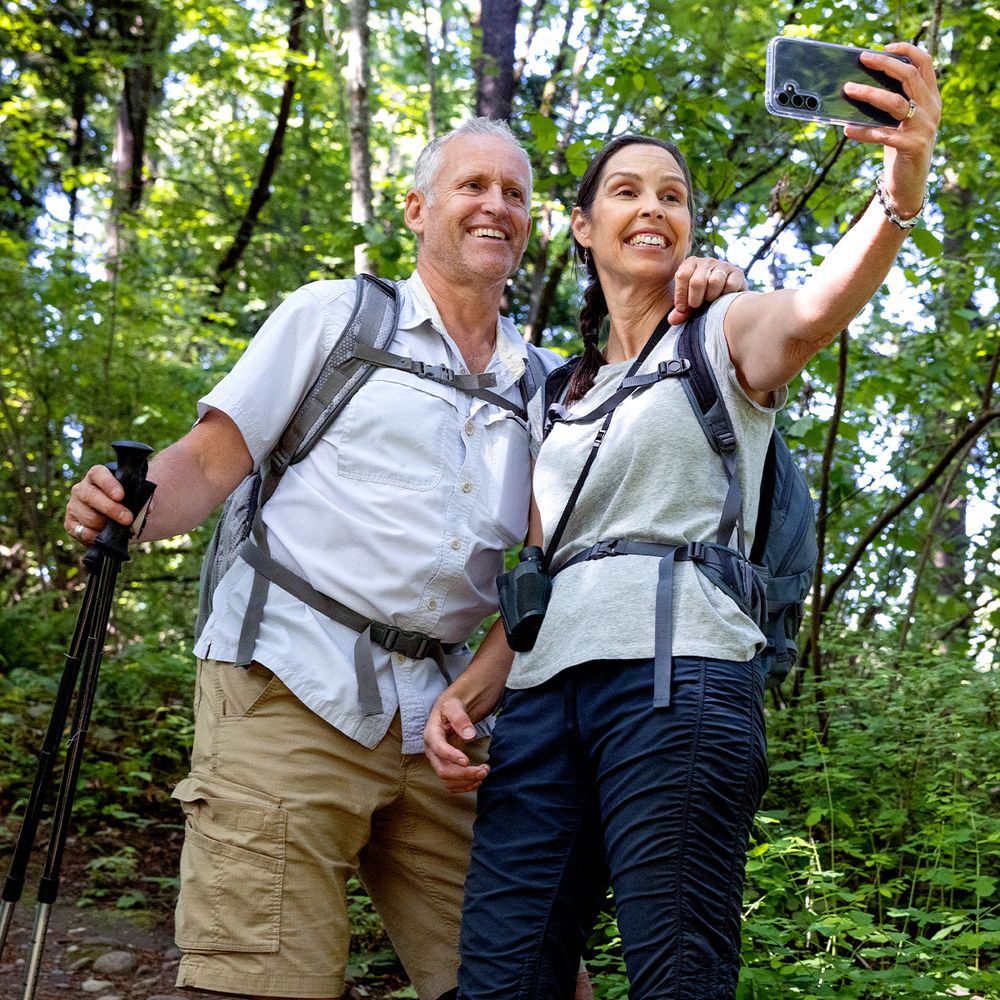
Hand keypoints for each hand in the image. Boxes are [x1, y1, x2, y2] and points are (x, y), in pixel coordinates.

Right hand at [65, 465, 133, 545]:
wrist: (111, 515)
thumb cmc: (124, 500)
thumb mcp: (133, 494)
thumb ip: (141, 498)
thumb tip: (147, 509)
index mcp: (96, 476)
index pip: (98, 474)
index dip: (109, 484)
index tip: (121, 496)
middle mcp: (81, 488)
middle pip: (91, 496)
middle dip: (111, 509)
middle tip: (128, 519)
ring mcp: (73, 506)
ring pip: (89, 517)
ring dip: (106, 526)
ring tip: (120, 530)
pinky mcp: (70, 523)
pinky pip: (82, 532)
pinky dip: (96, 536)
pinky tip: (106, 536)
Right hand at [423, 694, 489, 793]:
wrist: (450, 712)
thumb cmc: (451, 706)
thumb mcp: (454, 706)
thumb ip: (461, 719)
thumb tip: (470, 735)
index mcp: (431, 734)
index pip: (438, 749)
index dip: (451, 756)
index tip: (467, 761)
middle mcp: (432, 751)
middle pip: (443, 771)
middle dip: (464, 774)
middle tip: (484, 770)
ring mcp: (438, 761)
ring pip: (448, 781)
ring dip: (467, 782)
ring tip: (484, 773)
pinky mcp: (446, 766)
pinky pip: (452, 784)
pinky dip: (465, 785)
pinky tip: (478, 779)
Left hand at [669, 256, 747, 324]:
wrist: (728, 300)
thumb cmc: (703, 300)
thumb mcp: (689, 304)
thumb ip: (681, 312)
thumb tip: (672, 320)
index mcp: (690, 264)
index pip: (682, 275)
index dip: (681, 295)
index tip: (683, 308)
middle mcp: (706, 262)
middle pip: (697, 281)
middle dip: (696, 299)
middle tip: (698, 306)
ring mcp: (722, 265)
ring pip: (714, 281)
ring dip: (711, 297)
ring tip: (711, 301)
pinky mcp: (737, 272)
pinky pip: (730, 285)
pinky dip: (726, 295)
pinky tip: (723, 298)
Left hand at [843, 43, 940, 218]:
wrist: (907, 186)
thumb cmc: (899, 150)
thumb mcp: (898, 122)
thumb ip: (890, 103)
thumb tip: (858, 86)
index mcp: (930, 98)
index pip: (925, 64)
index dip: (906, 51)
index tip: (885, 47)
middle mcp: (931, 109)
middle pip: (910, 76)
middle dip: (884, 64)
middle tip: (862, 58)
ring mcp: (924, 128)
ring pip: (895, 102)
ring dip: (869, 94)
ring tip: (848, 89)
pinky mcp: (913, 147)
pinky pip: (884, 134)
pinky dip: (863, 131)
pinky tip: (847, 129)